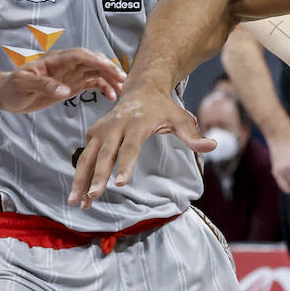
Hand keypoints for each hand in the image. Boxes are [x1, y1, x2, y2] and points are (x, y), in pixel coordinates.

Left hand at [0, 49, 124, 113]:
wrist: (7, 95)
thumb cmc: (13, 87)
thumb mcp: (24, 84)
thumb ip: (44, 85)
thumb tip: (65, 90)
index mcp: (55, 60)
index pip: (79, 55)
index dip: (95, 60)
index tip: (108, 68)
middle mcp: (66, 65)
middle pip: (93, 61)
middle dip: (108, 68)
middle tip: (122, 79)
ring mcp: (71, 74)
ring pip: (96, 71)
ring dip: (110, 78)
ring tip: (121, 89)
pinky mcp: (72, 85)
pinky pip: (92, 82)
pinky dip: (104, 87)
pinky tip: (111, 96)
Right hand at [68, 79, 213, 206]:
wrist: (141, 89)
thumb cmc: (163, 107)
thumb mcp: (181, 118)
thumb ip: (193, 135)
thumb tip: (213, 146)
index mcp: (136, 122)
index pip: (130, 147)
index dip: (124, 165)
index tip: (120, 183)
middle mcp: (115, 125)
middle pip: (104, 153)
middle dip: (97, 176)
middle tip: (93, 196)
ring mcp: (101, 129)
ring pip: (87, 156)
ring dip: (80, 179)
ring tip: (76, 202)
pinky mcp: (93, 133)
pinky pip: (85, 157)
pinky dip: (80, 176)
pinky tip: (78, 195)